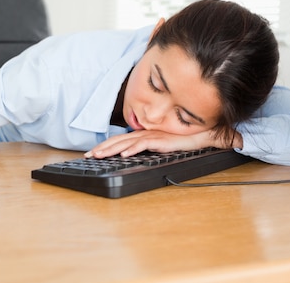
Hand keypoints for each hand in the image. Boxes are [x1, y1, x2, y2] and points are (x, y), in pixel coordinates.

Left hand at [84, 129, 241, 158]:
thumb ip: (149, 147)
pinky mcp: (161, 140)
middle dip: (102, 148)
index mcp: (143, 135)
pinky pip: (144, 145)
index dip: (105, 146)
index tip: (92, 153)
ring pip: (127, 142)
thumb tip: (135, 154)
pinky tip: (124, 154)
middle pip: (118, 140)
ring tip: (99, 155)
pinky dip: (133, 149)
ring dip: (112, 149)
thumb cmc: (183, 139)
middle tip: (88, 156)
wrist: (201, 135)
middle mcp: (145, 134)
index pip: (119, 140)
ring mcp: (152, 136)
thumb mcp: (161, 145)